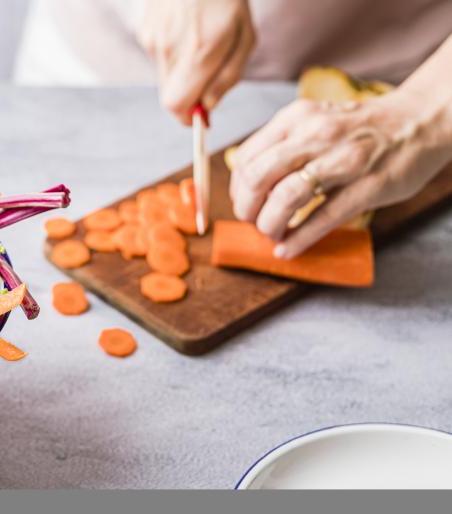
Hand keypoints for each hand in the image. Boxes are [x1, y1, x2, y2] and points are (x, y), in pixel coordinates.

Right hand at [139, 0, 255, 124]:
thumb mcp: (245, 37)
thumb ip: (228, 76)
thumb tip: (209, 105)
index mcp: (199, 52)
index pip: (177, 107)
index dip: (188, 117)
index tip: (201, 115)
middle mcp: (170, 49)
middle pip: (169, 96)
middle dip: (188, 96)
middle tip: (208, 77)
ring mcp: (153, 39)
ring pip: (165, 78)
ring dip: (182, 73)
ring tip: (200, 43)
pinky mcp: (145, 31)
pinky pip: (159, 57)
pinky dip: (173, 54)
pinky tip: (186, 30)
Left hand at [230, 91, 451, 257]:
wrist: (420, 119)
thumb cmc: (359, 127)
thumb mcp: (315, 121)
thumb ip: (283, 145)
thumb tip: (248, 184)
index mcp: (296, 118)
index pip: (246, 158)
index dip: (237, 189)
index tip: (243, 203)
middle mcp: (315, 135)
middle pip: (258, 178)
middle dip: (246, 209)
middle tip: (252, 223)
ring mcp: (344, 160)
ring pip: (286, 197)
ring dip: (269, 225)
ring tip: (272, 234)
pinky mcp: (368, 186)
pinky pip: (323, 218)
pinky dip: (298, 240)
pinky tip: (287, 249)